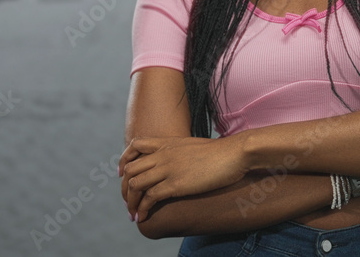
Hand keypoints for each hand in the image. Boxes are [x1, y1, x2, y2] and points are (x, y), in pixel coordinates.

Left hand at [119, 134, 248, 222]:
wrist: (234, 153)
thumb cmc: (221, 153)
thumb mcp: (194, 147)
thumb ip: (181, 153)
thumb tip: (181, 163)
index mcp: (168, 143)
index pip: (135, 146)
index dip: (125, 161)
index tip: (124, 174)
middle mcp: (163, 155)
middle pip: (131, 170)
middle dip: (125, 189)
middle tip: (129, 202)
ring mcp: (168, 169)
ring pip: (135, 185)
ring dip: (131, 202)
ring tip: (133, 214)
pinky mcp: (176, 184)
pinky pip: (149, 197)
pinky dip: (142, 209)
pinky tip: (143, 217)